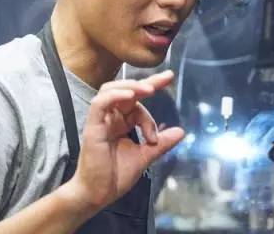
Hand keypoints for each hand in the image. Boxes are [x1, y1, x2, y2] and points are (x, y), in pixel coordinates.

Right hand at [61, 70, 183, 209]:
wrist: (98, 195)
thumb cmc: (115, 177)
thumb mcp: (145, 157)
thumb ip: (161, 144)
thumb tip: (181, 131)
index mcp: (121, 123)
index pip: (137, 101)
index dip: (152, 89)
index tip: (169, 78)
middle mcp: (110, 118)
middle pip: (126, 90)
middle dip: (146, 82)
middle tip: (165, 78)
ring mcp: (100, 121)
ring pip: (111, 91)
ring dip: (131, 87)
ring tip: (150, 89)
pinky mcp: (92, 127)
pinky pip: (100, 104)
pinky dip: (115, 96)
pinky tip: (130, 96)